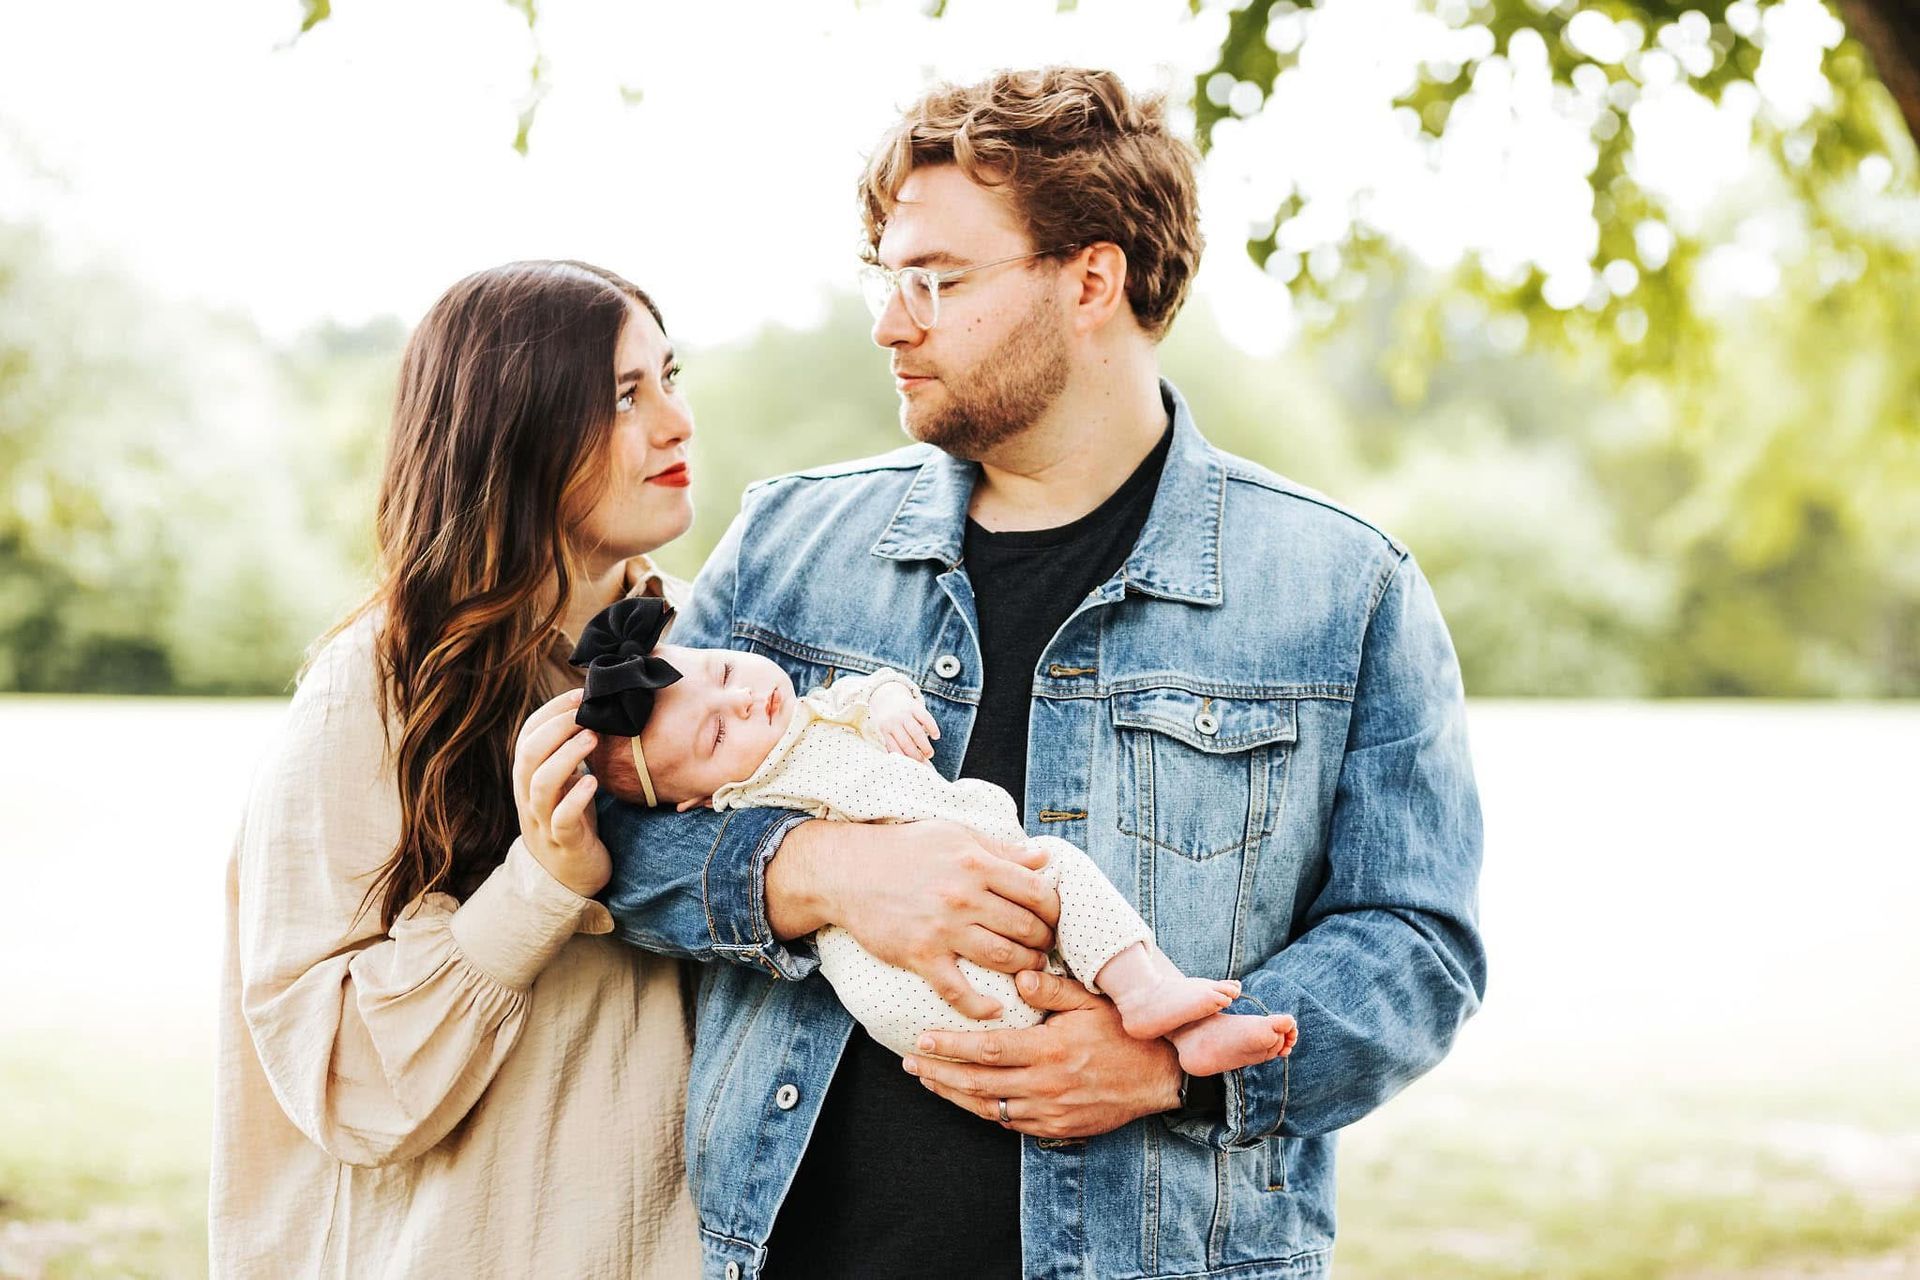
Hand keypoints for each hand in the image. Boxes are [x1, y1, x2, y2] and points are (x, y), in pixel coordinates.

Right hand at [511, 689, 610, 897]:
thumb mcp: (566, 784)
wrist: (570, 878)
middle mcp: (529, 798)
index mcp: (529, 778)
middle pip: (527, 756)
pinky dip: (575, 799)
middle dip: (555, 728)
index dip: (549, 712)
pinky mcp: (564, 843)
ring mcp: (543, 822)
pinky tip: (593, 783)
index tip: (578, 693)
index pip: (526, 737)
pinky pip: (562, 819)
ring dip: (566, 757)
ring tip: (592, 738)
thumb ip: (569, 754)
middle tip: (586, 712)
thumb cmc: (572, 822)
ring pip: (540, 785)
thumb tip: (591, 711)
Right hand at [765, 819, 1060, 1019]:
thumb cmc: (905, 849)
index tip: (1053, 919)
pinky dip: (981, 1006)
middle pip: (1025, 928)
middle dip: (1043, 942)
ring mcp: (942, 929)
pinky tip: (996, 1009)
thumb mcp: (955, 835)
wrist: (848, 871)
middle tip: (1044, 948)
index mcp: (977, 863)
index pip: (1036, 892)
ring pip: (1002, 958)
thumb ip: (1001, 849)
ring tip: (1029, 971)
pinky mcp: (921, 955)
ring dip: (1025, 969)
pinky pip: (958, 990)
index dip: (1054, 910)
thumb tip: (1044, 858)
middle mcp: (964, 896)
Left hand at [868, 681, 939, 759]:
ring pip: (917, 733)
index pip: (895, 749)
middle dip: (917, 756)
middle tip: (924, 762)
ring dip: (925, 746)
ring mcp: (904, 713)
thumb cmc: (886, 720)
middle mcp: (893, 722)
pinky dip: (933, 728)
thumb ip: (891, 743)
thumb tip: (904, 765)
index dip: (905, 760)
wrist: (886, 695)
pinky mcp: (914, 706)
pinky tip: (936, 736)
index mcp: (883, 730)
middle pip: (907, 743)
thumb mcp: (882, 730)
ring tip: (930, 754)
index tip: (913, 767)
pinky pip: (926, 718)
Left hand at [901, 969, 1183, 1139]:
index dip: (950, 1046)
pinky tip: (967, 1097)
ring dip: (953, 1094)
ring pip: (987, 1107)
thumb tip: (1017, 976)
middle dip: (939, 1072)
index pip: (987, 1050)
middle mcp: (1045, 1085)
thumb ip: (1051, 989)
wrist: (1160, 1077)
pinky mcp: (1056, 1127)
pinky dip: (982, 1110)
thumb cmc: (1124, 1032)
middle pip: (977, 1083)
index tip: (921, 1039)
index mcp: (1049, 1050)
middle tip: (910, 1061)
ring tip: (928, 1080)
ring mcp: (1049, 1111)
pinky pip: (1009, 1122)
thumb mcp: (1091, 1001)